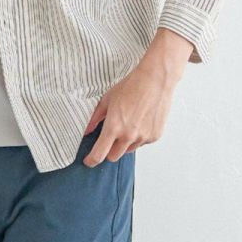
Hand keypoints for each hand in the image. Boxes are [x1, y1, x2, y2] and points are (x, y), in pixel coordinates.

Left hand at [82, 30, 192, 165]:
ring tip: (128, 124)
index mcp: (114, 127)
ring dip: (124, 143)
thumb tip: (86, 130)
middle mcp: (129, 136)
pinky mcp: (154, 136)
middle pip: (113, 156)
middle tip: (109, 138)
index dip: (91, 160)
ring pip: (128, 150)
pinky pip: (142, 143)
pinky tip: (140, 121)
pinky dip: (138, 137)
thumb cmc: (131, 87)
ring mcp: (143, 137)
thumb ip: (95, 118)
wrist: (155, 80)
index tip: (89, 161)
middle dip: (108, 151)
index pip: (99, 154)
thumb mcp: (107, 100)